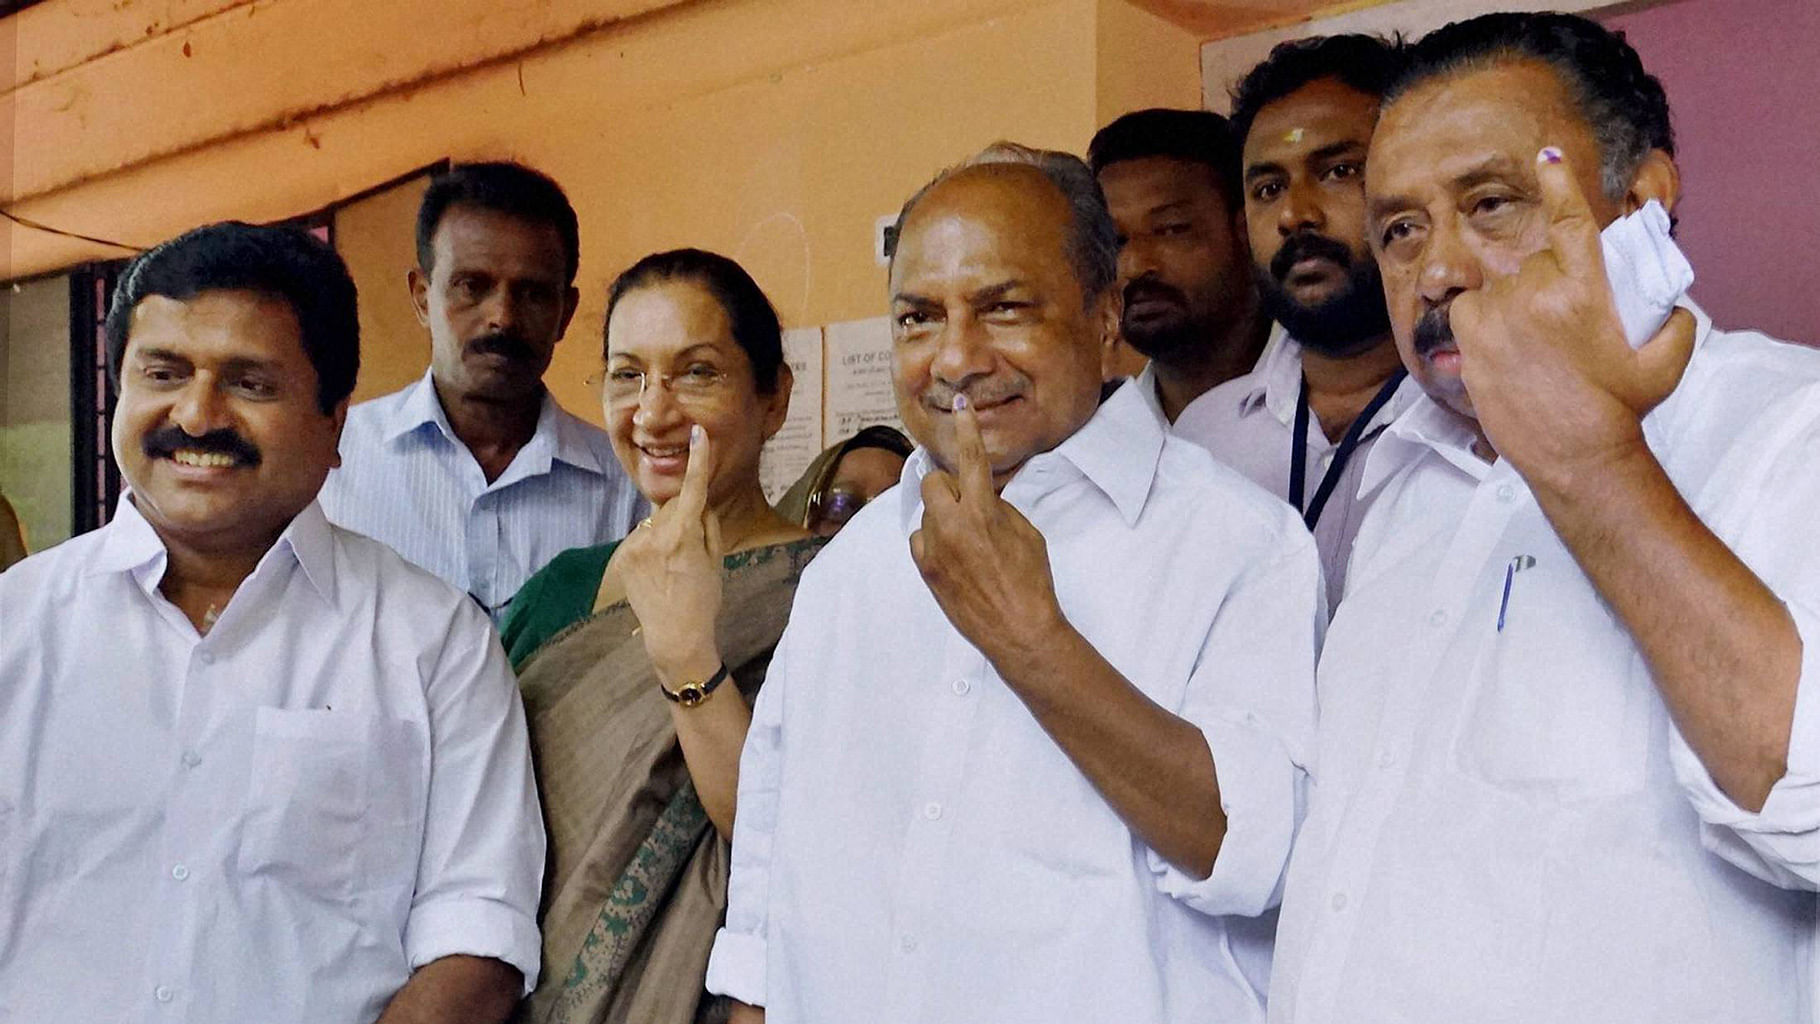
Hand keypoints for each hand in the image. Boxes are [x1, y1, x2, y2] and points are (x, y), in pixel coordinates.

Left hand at [617, 425, 724, 680]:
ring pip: (657, 522)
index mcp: (685, 536)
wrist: (674, 635)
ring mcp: (635, 546)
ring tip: (673, 566)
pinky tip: (658, 572)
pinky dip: (652, 547)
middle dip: (686, 515)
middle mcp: (656, 536)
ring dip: (667, 533)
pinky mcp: (623, 556)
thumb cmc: (703, 600)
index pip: (694, 490)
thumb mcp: (716, 561)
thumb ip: (708, 525)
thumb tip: (700, 503)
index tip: (698, 433)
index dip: (698, 459)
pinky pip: (642, 538)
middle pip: (675, 506)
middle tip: (693, 548)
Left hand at [910, 394, 1065, 667]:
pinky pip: (921, 539)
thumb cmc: (1031, 581)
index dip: (966, 428)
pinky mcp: (926, 570)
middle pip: (933, 482)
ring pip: (927, 512)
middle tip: (968, 502)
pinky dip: (935, 540)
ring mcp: (934, 549)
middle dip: (948, 486)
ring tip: (968, 540)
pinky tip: (955, 556)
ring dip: (943, 516)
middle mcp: (952, 526)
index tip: (958, 405)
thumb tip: (980, 497)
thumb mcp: (1026, 533)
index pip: (970, 459)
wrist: (1019, 631)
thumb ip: (998, 508)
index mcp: (983, 512)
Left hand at [1450, 145, 1694, 480]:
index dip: (1557, 183)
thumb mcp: (1665, 359)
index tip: (1545, 155)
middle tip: (1560, 328)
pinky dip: (1479, 317)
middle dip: (1545, 282)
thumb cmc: (1621, 409)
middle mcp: (1536, 295)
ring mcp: (1498, 319)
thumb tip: (1666, 298)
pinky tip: (1498, 341)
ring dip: (1510, 301)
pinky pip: (1466, 309)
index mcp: (1584, 290)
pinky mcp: (1471, 344)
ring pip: (1497, 286)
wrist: (1576, 456)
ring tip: (1531, 342)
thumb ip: (1673, 318)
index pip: (1568, 222)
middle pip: (1533, 263)